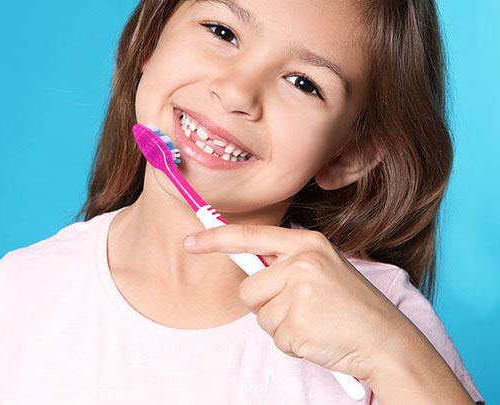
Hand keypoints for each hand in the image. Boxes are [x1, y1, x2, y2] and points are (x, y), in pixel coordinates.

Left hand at [183, 223, 410, 380]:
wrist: (388, 341)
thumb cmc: (352, 308)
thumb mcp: (323, 269)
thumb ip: (286, 263)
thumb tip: (244, 264)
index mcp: (308, 243)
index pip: (250, 236)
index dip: (215, 238)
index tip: (190, 242)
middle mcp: (302, 262)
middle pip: (248, 288)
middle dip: (265, 305)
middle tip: (303, 309)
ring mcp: (300, 293)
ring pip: (260, 316)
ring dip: (281, 326)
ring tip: (314, 322)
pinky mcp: (298, 324)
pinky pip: (275, 338)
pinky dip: (292, 343)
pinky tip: (317, 337)